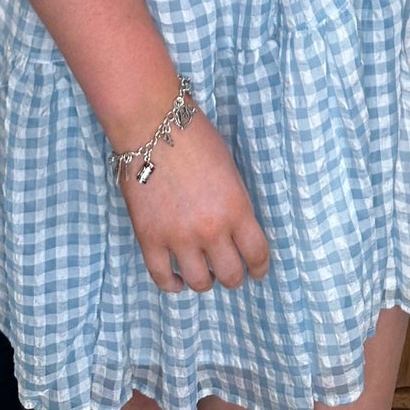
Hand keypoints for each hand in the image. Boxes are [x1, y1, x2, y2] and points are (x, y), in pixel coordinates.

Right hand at [119, 102, 269, 294]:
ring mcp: (178, 237)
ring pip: (199, 282)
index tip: (257, 271)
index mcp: (236, 209)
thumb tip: (236, 230)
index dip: (259, 268)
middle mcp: (210, 229)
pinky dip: (172, 284)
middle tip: (228, 269)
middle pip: (230, 275)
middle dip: (233, 276)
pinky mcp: (149, 238)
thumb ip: (235, 203)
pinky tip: (178, 279)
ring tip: (203, 272)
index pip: (257, 255)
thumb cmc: (195, 137)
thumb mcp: (230, 169)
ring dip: (204, 280)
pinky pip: (162, 278)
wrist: (151, 125)